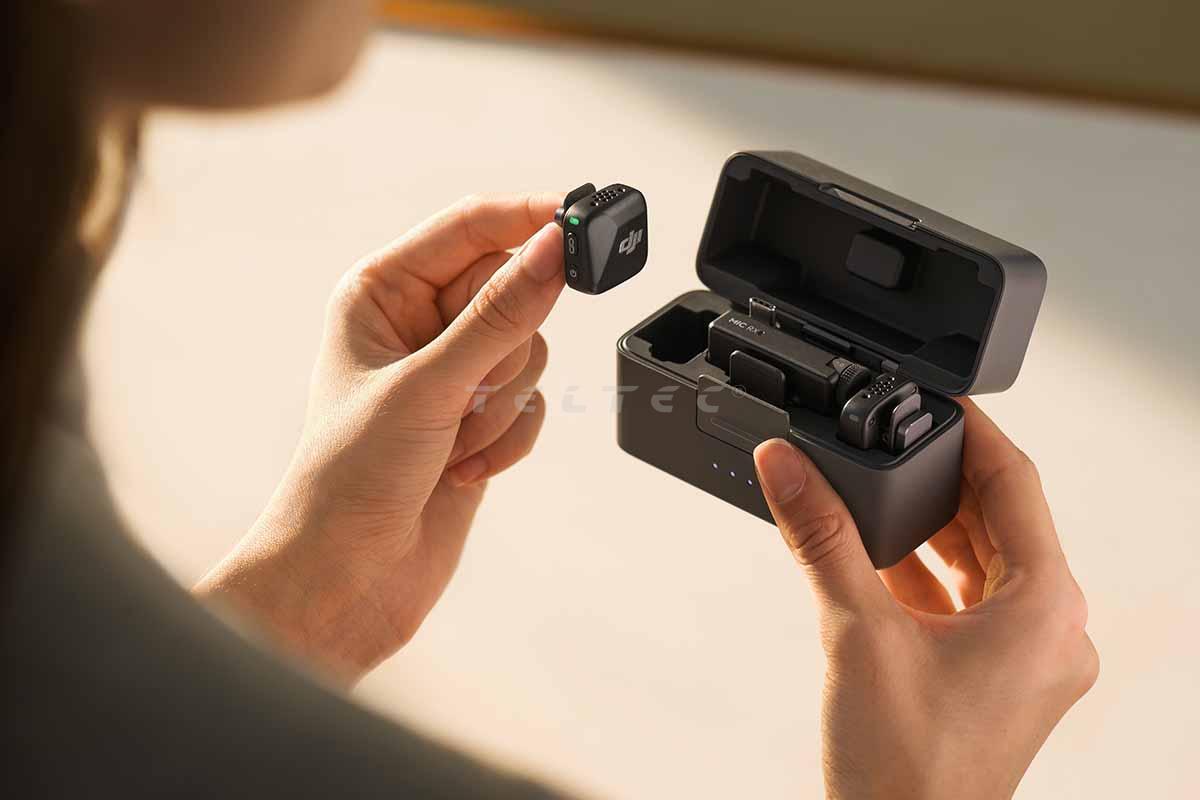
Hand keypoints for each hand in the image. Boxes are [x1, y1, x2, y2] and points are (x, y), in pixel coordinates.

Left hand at [198, 192, 565, 680]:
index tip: (580, 222)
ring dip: (501, 405)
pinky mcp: (480, 418)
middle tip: (471, 389)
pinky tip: (465, 468)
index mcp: (382, 293)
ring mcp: (453, 374)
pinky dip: (508, 439)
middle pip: (512, 290)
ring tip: (453, 442)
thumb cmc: (349, 477)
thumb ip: (500, 315)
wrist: (348, 578)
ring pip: (528, 351)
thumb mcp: (429, 385)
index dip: (527, 219)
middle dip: (501, 352)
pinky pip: (531, 404)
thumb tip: (554, 249)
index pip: (471, 227)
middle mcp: (418, 325)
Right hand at [753, 399, 1097, 799]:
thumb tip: (789, 464)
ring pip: (983, 564)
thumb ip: (820, 536)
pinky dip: (926, 575)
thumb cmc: (905, 773)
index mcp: (1045, 611)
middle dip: (942, 480)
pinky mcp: (994, 681)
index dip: (975, 431)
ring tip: (876, 494)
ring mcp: (1026, 662)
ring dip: (930, 529)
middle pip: (1001, 522)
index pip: (1017, 485)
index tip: (937, 397)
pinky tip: (877, 559)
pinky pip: (968, 604)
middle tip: (890, 439)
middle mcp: (1050, 633)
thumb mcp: (856, 632)